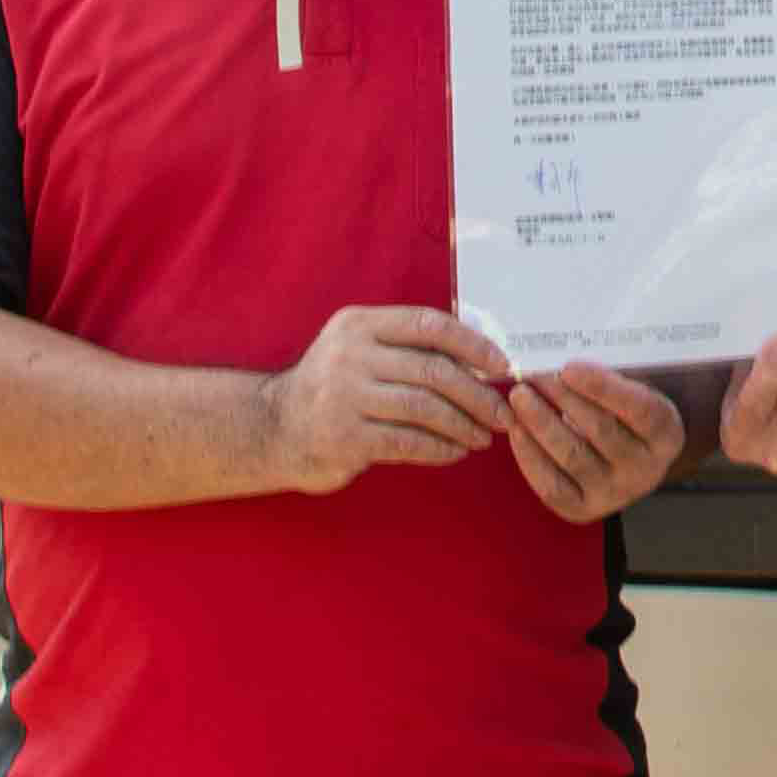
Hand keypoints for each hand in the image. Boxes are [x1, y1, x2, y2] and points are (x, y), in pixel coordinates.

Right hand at [269, 305, 512, 490]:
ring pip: (425, 408)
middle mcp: (351, 355)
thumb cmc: (333, 388)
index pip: (429, 324)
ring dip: (464, 425)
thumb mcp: (360, 350)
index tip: (503, 365)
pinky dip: (440, 448)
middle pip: (433, 370)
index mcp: (360, 324)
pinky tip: (456, 452)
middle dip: (478, 395)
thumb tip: (481, 360)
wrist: (273, 429)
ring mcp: (345, 396)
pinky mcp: (345, 437)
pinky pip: (408, 442)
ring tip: (485, 436)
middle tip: (504, 414)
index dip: (472, 344)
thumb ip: (407, 348)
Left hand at [505, 361, 685, 523]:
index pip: (638, 409)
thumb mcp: (635, 392)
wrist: (630, 460)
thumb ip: (610, 380)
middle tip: (534, 375)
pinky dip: (530, 455)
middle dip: (563, 399)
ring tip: (520, 396)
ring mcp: (614, 495)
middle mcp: (645, 471)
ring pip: (572, 456)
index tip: (568, 367)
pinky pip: (551, 484)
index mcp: (666, 435)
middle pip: (601, 431)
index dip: (603, 387)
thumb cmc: (627, 413)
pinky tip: (517, 429)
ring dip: (540, 423)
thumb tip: (562, 359)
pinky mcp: (583, 510)